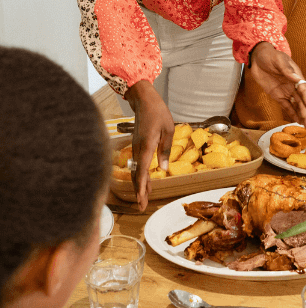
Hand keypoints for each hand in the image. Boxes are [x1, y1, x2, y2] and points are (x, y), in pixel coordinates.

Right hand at [125, 81, 173, 210]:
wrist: (144, 101)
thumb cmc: (158, 113)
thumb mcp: (168, 130)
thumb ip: (166, 150)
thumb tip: (163, 169)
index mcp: (146, 146)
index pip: (142, 172)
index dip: (141, 188)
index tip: (141, 201)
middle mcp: (138, 149)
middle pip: (137, 174)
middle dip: (139, 191)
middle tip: (141, 206)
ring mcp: (136, 147)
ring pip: (137, 170)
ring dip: (140, 184)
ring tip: (144, 197)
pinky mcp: (137, 145)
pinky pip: (138, 163)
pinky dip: (141, 174)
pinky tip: (145, 180)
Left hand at [249, 42, 305, 128]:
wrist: (258, 57)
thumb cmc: (270, 55)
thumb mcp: (278, 60)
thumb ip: (287, 70)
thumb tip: (296, 78)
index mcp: (296, 77)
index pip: (305, 92)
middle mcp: (293, 86)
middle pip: (302, 102)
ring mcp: (286, 91)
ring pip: (296, 106)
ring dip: (302, 116)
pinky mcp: (277, 95)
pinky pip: (286, 106)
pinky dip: (292, 114)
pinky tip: (297, 122)